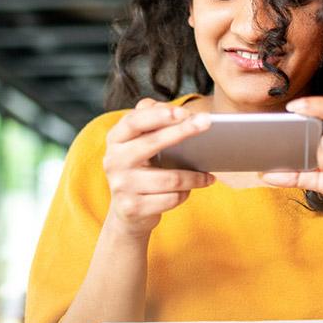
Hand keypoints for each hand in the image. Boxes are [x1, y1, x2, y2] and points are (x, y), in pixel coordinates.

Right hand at [101, 98, 213, 238]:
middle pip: (152, 143)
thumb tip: (179, 113)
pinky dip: (185, 194)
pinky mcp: (132, 207)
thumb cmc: (142, 168)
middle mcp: (113, 160)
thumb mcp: (140, 143)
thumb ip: (152, 121)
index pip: (134, 121)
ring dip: (194, 176)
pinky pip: (170, 199)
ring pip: (169, 178)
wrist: (127, 211)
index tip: (183, 111)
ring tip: (208, 175)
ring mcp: (121, 185)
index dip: (158, 115)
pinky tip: (191, 191)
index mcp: (116, 139)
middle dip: (183, 131)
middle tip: (208, 123)